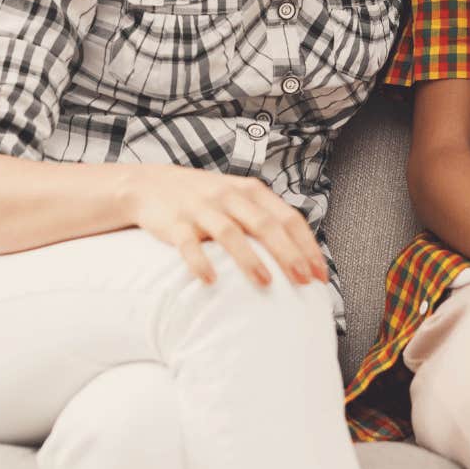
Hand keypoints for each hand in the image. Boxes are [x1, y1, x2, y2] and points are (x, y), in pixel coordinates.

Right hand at [118, 165, 327, 287]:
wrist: (149, 184)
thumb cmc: (204, 198)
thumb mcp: (237, 197)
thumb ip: (265, 216)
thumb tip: (301, 254)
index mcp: (251, 191)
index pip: (288, 217)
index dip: (307, 246)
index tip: (320, 274)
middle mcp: (229, 196)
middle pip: (265, 225)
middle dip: (288, 254)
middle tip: (304, 281)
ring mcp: (201, 208)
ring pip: (230, 233)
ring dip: (249, 259)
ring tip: (265, 283)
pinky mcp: (175, 222)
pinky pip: (188, 243)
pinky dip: (200, 262)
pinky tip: (210, 280)